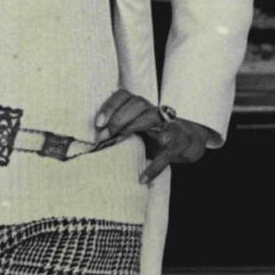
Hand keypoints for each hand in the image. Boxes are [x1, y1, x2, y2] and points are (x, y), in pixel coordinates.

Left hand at [94, 89, 214, 183]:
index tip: (98, 123)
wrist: (184, 143)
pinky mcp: (177, 144)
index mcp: (140, 107)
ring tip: (118, 142)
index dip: (110, 106)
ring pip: (153, 118)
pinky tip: (142, 178)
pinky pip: (165, 154)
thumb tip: (91, 142)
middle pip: (138, 104)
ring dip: (134, 127)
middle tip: (104, 136)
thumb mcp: (133, 130)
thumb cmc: (150, 137)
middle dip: (119, 118)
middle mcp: (153, 112)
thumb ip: (115, 131)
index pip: (124, 96)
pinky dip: (154, 167)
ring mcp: (167, 126)